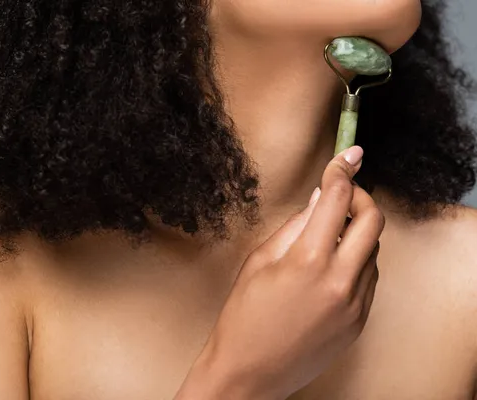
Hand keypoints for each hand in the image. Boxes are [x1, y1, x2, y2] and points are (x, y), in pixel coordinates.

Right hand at [176, 146, 384, 399]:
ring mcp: (355, 304)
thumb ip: (296, 225)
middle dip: (359, 199)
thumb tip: (321, 198)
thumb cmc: (243, 316)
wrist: (249, 372)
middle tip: (340, 198)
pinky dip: (356, 262)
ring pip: (374, 250)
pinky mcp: (360, 321)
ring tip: (325, 241)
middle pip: (373, 220)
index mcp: (309, 261)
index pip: (338, 200)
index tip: (348, 155)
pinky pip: (369, 278)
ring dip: (356, 234)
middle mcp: (341, 281)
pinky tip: (330, 269)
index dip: (343, 171)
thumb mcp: (259, 261)